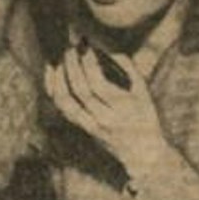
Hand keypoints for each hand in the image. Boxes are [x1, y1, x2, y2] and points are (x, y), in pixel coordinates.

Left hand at [45, 46, 165, 178]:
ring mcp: (90, 125)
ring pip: (65, 102)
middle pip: (80, 91)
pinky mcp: (81, 128)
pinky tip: (52, 71)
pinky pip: (62, 108)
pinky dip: (54, 88)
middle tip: (71, 46)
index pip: (98, 84)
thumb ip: (129, 68)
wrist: (141, 153)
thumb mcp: (144, 93)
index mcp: (121, 109)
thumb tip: (108, 47)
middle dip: (73, 65)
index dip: (88, 63)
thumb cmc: (145, 118)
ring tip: (62, 57)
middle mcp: (103, 119)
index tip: (85, 46)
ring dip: (60, 76)